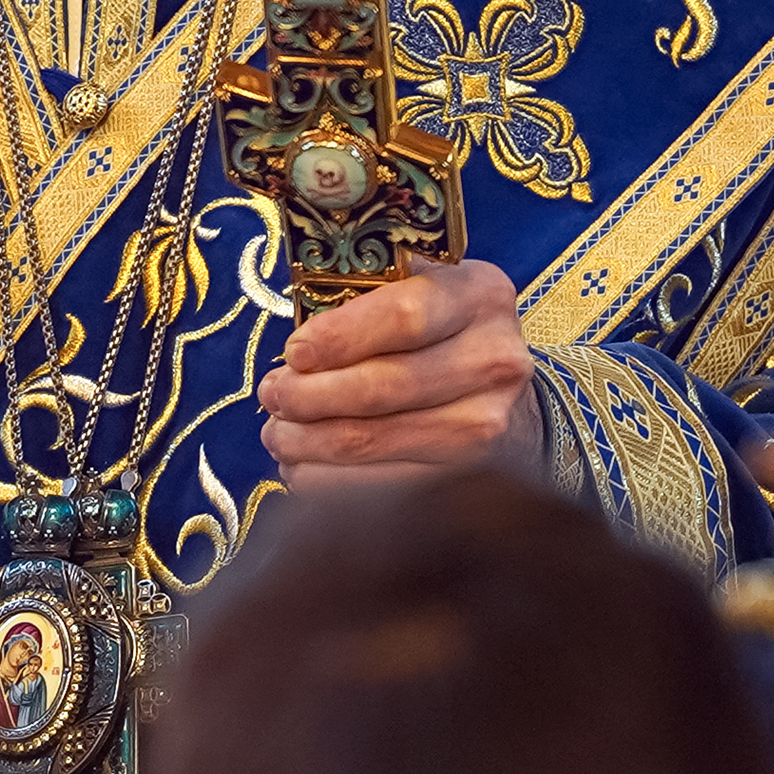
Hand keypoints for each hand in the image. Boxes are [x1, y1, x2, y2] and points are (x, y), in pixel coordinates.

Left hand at [256, 258, 541, 489]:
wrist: (503, 398)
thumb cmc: (435, 333)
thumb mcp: (416, 287)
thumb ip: (363, 290)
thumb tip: (293, 345)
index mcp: (478, 295)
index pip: (401, 316)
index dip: (337, 337)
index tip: (292, 354)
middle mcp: (494, 360)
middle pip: (382, 386)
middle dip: (307, 396)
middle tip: (270, 395)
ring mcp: (488, 425)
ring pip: (373, 440)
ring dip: (307, 441)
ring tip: (276, 433)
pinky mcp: (470, 477)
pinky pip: (379, 486)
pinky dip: (327, 479)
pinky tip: (302, 465)